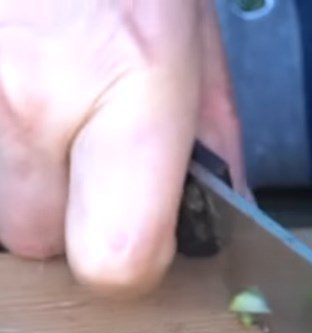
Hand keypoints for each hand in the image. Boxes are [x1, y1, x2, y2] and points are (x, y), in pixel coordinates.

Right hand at [0, 0, 247, 293]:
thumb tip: (228, 213)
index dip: (133, 263)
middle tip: (80, 147)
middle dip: (65, 215)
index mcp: (129, 88)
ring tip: (36, 100)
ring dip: (16, 178)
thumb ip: (215, 135)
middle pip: (38, 242)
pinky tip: (9, 86)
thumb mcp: (196, 30)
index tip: (141, 238)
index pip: (120, 261)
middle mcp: (27, 99)